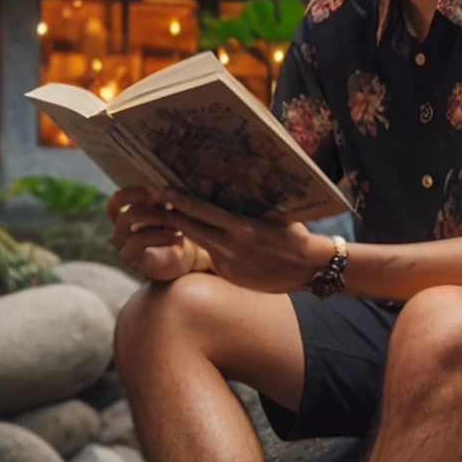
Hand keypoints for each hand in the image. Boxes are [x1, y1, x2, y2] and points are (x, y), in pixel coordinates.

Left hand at [109, 187, 333, 293]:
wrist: (309, 268)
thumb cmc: (294, 235)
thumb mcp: (272, 215)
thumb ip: (247, 206)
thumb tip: (230, 187)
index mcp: (241, 227)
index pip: (200, 211)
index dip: (176, 200)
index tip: (159, 190)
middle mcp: (230, 246)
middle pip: (190, 228)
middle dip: (170, 215)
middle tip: (152, 201)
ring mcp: (228, 263)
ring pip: (198, 243)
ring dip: (185, 230)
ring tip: (173, 216)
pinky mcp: (229, 275)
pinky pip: (213, 257)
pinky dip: (210, 247)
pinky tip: (211, 240)